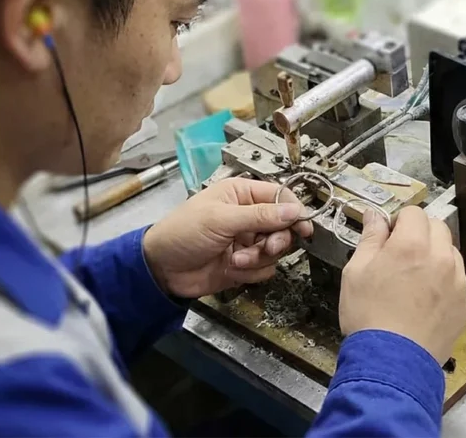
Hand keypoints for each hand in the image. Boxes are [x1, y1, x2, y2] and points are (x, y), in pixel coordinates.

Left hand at [143, 178, 312, 298]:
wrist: (162, 269)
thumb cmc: (182, 232)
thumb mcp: (221, 219)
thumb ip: (260, 215)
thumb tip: (294, 210)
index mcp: (242, 194)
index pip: (280, 198)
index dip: (294, 212)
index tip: (303, 227)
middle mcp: (249, 216)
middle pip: (283, 227)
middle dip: (275, 241)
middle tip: (266, 247)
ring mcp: (247, 241)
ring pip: (276, 251)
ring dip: (258, 258)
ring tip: (235, 259)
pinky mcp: (245, 264)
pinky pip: (265, 269)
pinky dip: (251, 272)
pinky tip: (232, 268)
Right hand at [339, 206, 465, 363]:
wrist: (391, 361)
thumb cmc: (369, 317)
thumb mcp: (356, 271)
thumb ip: (370, 238)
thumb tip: (374, 216)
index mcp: (411, 245)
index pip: (413, 212)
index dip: (398, 221)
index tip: (389, 236)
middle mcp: (440, 258)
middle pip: (437, 227)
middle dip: (419, 233)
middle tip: (401, 253)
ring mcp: (456, 282)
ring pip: (450, 252)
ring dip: (434, 255)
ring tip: (414, 277)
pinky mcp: (464, 304)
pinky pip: (457, 280)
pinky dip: (444, 281)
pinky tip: (425, 298)